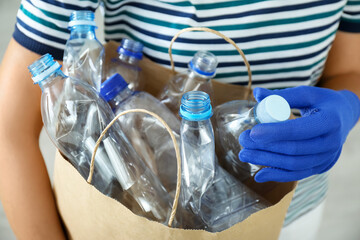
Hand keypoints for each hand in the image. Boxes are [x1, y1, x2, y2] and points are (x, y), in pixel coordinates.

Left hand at [239, 86, 359, 181]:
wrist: (344, 118)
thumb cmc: (323, 103)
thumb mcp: (307, 94)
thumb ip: (283, 95)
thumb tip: (257, 93)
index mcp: (330, 121)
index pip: (299, 130)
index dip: (275, 132)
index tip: (253, 132)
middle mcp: (331, 143)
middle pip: (294, 150)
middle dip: (265, 147)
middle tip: (242, 140)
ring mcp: (326, 158)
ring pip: (293, 164)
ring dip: (266, 161)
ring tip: (244, 155)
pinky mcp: (320, 167)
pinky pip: (297, 174)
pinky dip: (277, 175)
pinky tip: (258, 175)